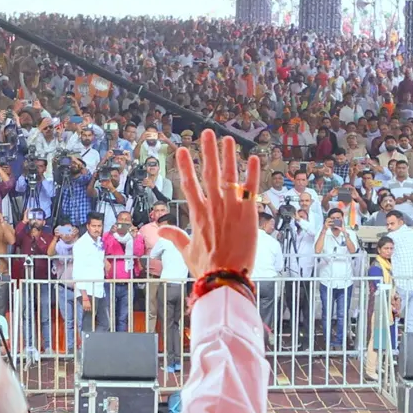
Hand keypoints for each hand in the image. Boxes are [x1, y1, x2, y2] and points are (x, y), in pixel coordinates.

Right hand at [175, 130, 258, 276]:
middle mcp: (213, 208)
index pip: (189, 185)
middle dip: (208, 152)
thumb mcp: (187, 253)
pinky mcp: (248, 215)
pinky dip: (252, 174)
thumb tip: (159, 230)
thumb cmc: (207, 268)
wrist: (226, 278)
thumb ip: (175, 237)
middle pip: (210, 174)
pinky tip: (253, 158)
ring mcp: (231, 209)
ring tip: (227, 139)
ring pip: (230, 177)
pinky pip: (251, 190)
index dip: (186, 167)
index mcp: (198, 216)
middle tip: (207, 133)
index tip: (183, 150)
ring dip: (228, 157)